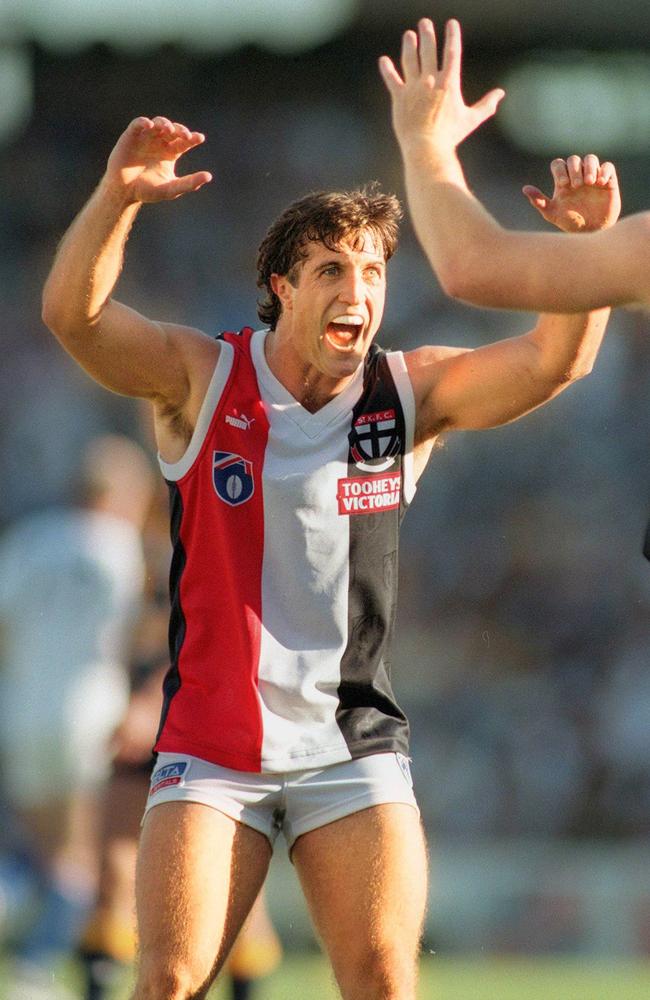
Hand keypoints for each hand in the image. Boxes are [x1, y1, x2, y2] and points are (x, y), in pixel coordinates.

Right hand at [104, 116, 211, 203]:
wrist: (124, 192)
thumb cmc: (148, 191)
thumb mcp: (171, 189)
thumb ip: (189, 183)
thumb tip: (209, 176)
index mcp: (170, 153)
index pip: (184, 142)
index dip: (192, 138)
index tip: (199, 138)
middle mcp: (159, 143)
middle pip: (173, 130)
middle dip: (180, 130)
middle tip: (186, 135)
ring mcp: (145, 138)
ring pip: (158, 123)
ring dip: (165, 124)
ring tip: (169, 130)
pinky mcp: (131, 136)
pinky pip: (138, 124)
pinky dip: (144, 122)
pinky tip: (151, 126)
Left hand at [379, 18, 504, 153]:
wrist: (426, 148)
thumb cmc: (450, 136)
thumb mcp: (471, 119)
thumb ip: (486, 105)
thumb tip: (501, 94)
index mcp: (449, 83)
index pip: (452, 52)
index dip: (452, 35)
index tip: (451, 23)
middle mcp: (430, 80)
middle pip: (428, 50)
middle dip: (427, 34)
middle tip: (424, 22)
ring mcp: (413, 88)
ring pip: (409, 60)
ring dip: (409, 45)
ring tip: (408, 35)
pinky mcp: (399, 98)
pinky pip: (392, 79)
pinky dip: (387, 69)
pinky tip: (383, 60)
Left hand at [523, 156, 620, 231]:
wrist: (591, 233)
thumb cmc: (571, 223)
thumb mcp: (552, 214)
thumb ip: (539, 201)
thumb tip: (525, 188)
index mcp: (563, 182)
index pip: (558, 164)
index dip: (560, 170)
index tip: (563, 185)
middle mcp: (577, 176)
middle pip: (574, 159)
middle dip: (574, 170)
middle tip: (577, 186)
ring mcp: (593, 178)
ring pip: (590, 158)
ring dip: (589, 167)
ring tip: (589, 182)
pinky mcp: (608, 182)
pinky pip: (608, 167)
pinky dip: (604, 171)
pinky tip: (600, 183)